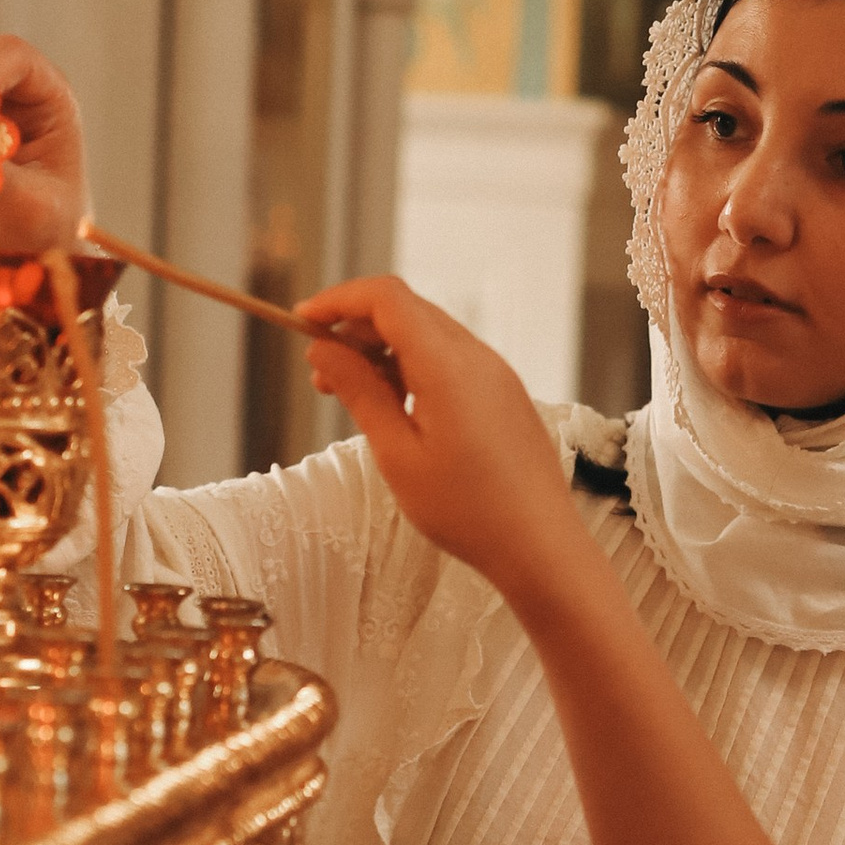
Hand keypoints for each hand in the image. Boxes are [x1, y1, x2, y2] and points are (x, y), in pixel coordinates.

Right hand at [294, 275, 590, 608]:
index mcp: (447, 364)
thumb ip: (360, 392)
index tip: (303, 320)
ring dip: (384, 352)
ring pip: (428, 336)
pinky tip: (396, 408)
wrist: (541, 546)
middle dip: (356, 330)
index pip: (386, 297)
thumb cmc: (468, 510)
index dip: (339, 300)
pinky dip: (414, 368)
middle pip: (406, 311)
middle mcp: (477, 357)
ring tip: (352, 395)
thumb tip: (325, 350)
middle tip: (321, 374)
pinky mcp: (504, 395)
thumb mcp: (397, 454)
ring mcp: (496, 374)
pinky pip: (452, 361)